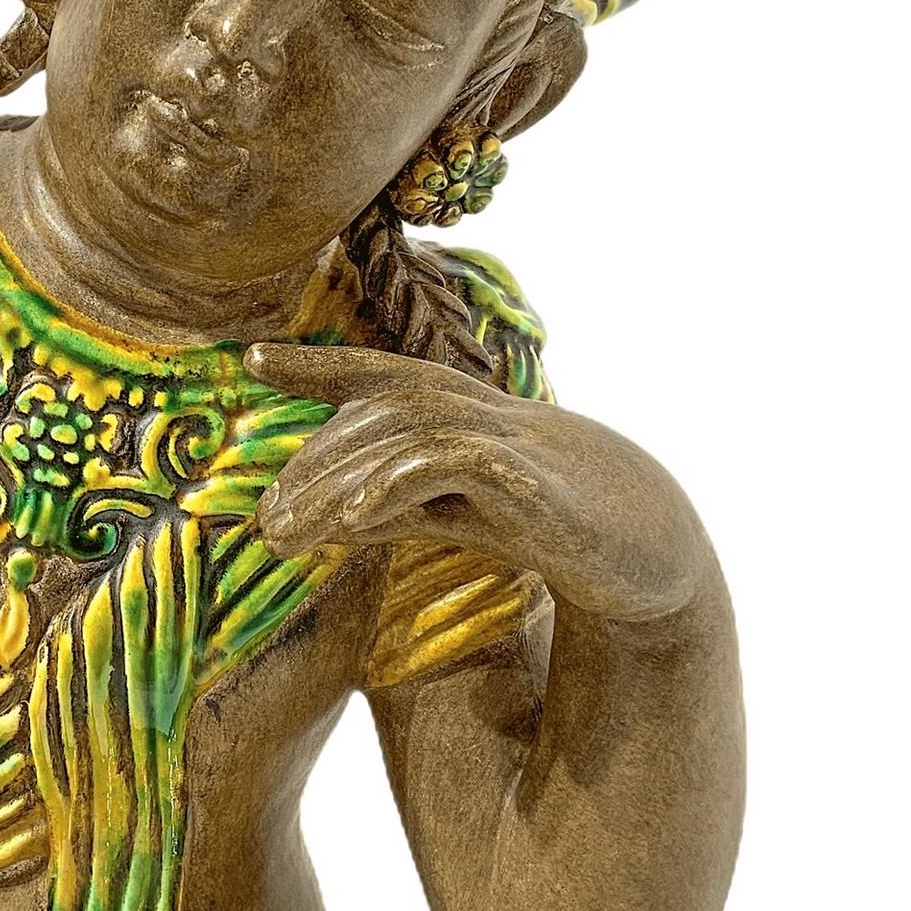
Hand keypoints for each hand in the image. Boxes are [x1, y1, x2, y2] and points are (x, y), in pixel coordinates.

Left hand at [247, 343, 719, 620]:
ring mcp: (506, 437)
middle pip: (376, 416)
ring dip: (335, 486)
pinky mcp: (530, 477)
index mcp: (463, 413)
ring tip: (284, 531)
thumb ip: (401, 505)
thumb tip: (328, 513)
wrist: (654, 549)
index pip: (379, 376)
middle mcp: (478, 412)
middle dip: (311, 465)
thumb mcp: (464, 514)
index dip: (317, 367)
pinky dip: (396, 484)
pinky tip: (353, 521)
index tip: (255, 361)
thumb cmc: (555, 523)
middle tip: (261, 518)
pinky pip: (451, 465)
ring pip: (401, 437)